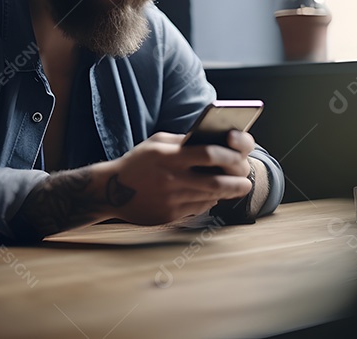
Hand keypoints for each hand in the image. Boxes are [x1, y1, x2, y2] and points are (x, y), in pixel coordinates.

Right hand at [96, 132, 253, 225]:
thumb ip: (184, 142)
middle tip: (246, 180)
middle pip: (216, 182)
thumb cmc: (138, 162)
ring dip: (226, 193)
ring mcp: (170, 200)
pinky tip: (212, 196)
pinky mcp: (169, 216)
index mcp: (169, 156)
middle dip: (237, 182)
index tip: (241, 157)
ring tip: (235, 187)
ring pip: (210, 198)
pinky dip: (209, 202)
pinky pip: (198, 209)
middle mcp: (171, 179)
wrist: (110, 190)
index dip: (230, 156)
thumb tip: (216, 141)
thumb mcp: (157, 143)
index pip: (209, 154)